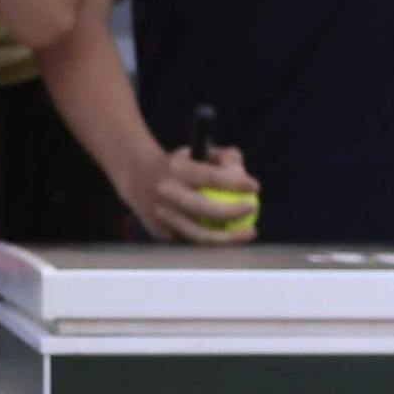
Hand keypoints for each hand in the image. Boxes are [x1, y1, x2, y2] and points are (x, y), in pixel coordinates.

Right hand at [132, 145, 263, 242]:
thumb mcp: (198, 151)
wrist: (138, 177)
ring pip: (198, 234)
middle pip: (204, 209)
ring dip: (227, 237)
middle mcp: (167, 193)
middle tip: (252, 209)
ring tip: (247, 233)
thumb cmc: (180, 165)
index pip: (211, 177)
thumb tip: (244, 175)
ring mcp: (161, 216)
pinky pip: (191, 241)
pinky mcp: (159, 232)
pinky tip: (227, 237)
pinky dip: (211, 242)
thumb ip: (225, 157)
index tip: (255, 187)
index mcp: (177, 169)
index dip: (235, 183)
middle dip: (232, 212)